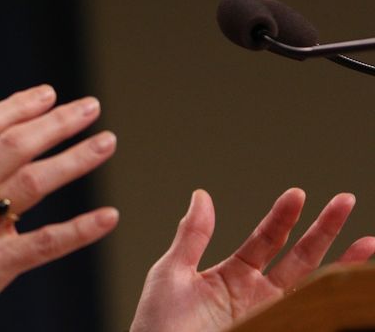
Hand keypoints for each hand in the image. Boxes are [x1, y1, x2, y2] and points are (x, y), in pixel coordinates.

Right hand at [0, 86, 118, 331]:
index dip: (18, 106)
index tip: (47, 94)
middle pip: (14, 145)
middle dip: (56, 122)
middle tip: (89, 107)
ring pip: (32, 184)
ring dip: (74, 160)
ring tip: (107, 142)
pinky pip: (42, 245)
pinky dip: (77, 230)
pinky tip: (108, 217)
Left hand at [130, 188, 374, 331]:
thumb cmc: (159, 325)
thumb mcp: (171, 273)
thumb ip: (192, 236)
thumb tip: (202, 195)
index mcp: (232, 276)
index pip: (265, 239)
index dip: (283, 216)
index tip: (298, 194)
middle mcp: (258, 296)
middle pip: (300, 258)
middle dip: (325, 230)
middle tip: (346, 201)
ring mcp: (271, 318)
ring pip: (314, 288)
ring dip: (342, 265)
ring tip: (369, 244)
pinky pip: (312, 319)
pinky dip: (332, 306)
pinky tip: (349, 289)